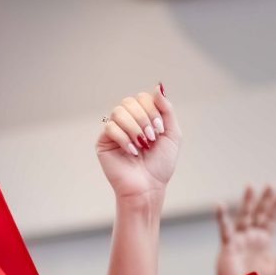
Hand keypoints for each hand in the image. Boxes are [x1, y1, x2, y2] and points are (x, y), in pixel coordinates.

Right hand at [96, 85, 180, 201]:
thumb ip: (166, 109)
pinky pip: (110, 127)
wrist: (148, 187)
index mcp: (142, 118)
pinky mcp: (103, 142)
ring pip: (119, 112)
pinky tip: (131, 152)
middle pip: (129, 101)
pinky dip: (124, 139)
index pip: (142, 98)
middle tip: (151, 138)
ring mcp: (114, 131)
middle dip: (144, 118)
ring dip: (134, 128)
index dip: (152, 110)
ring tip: (142, 145)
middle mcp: (127, 122)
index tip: (160, 130)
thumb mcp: (172, 134)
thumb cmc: (160, 165)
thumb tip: (157, 86)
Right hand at [215, 185, 275, 274]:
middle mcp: (251, 236)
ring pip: (244, 216)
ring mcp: (239, 239)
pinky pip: (224, 229)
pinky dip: (221, 217)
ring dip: (247, 201)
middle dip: (264, 200)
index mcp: (263, 241)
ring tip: (250, 185)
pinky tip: (219, 204)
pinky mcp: (228, 244)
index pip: (271, 220)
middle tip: (270, 185)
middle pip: (259, 214)